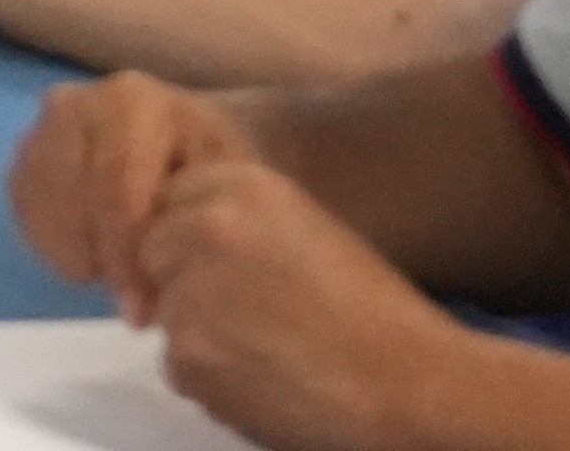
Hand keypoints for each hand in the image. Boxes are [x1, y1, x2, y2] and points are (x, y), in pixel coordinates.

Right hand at [9, 73, 257, 303]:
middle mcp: (77, 103)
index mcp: (133, 102)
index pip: (114, 190)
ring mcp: (45, 124)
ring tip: (122, 274)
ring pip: (43, 207)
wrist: (195, 134)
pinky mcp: (28, 150)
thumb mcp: (229, 187)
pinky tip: (95, 257)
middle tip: (136, 305)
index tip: (143, 311)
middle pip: (74, 200)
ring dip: (78, 254)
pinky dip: (54, 244)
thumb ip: (193, 230)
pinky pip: (25, 208)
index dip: (125, 257)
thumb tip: (150, 297)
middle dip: (104, 262)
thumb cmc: (219, 164)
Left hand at [126, 146, 493, 450]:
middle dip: (190, 288)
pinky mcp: (188, 353)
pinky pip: (178, 369)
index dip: (199, 247)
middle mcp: (204, 225)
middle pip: (156, 256)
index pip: (171, 205)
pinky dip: (213, 383)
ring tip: (278, 352)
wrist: (413, 385)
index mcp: (239, 184)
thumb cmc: (375, 317)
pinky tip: (272, 382)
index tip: (241, 275)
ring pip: (167, 317)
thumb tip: (177, 242)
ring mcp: (190, 290)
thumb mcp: (305, 232)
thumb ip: (236, 225)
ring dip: (205, 340)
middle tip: (261, 320)